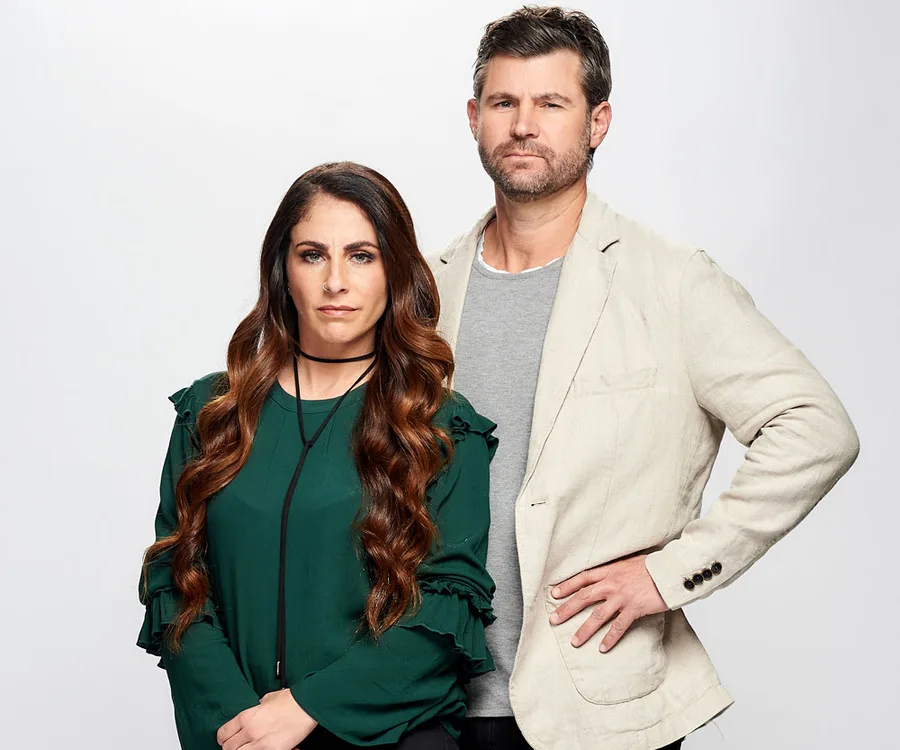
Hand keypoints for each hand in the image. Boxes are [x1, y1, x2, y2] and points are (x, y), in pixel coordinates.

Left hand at [217, 689, 316, 749]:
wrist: (306, 705)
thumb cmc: (291, 700)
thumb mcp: (269, 698)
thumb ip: (259, 705)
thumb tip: (259, 706)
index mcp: (246, 716)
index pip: (223, 734)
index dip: (224, 739)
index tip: (228, 740)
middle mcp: (249, 731)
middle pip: (228, 748)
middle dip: (232, 748)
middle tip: (240, 746)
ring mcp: (259, 743)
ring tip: (252, 748)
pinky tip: (263, 749)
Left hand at [549, 554, 666, 651]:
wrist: (670, 570)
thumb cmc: (652, 566)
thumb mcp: (629, 562)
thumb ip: (615, 570)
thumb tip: (606, 575)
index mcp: (610, 571)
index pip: (583, 578)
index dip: (567, 585)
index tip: (554, 594)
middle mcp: (612, 584)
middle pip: (584, 597)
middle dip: (567, 609)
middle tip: (553, 620)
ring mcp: (622, 597)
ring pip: (598, 615)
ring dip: (584, 630)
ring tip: (574, 642)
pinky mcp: (635, 608)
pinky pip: (619, 626)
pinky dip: (610, 638)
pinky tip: (603, 648)